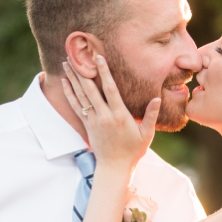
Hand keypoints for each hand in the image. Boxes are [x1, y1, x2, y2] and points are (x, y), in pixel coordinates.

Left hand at [61, 56, 158, 171]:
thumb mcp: (146, 134)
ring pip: (81, 96)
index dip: (104, 73)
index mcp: (120, 115)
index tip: (98, 58)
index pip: (110, 89)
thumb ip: (151, 115)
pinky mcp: (87, 125)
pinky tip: (65, 82)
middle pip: (90, 90)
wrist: (114, 167)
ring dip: (73, 79)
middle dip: (82, 71)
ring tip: (66, 63)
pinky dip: (70, 93)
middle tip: (74, 55)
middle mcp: (104, 116)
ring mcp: (93, 121)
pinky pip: (76, 106)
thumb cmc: (133, 150)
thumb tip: (157, 98)